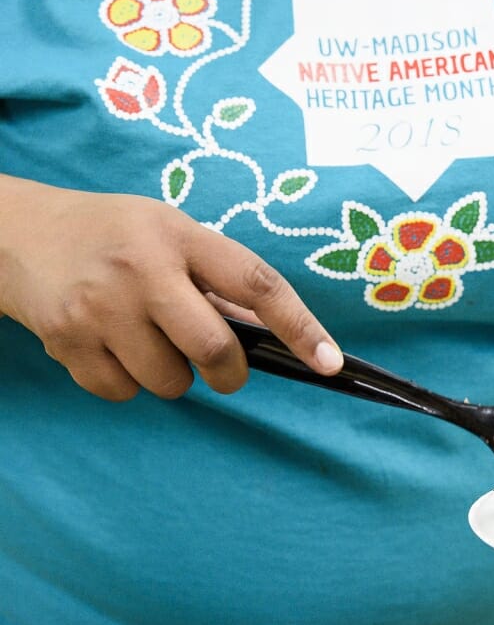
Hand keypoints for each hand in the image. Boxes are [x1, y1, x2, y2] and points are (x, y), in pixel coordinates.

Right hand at [0, 175, 342, 400]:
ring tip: (148, 340)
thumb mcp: (170, 232)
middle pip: (215, 351)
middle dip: (230, 373)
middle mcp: (142, 271)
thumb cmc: (114, 234)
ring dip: (173, 375)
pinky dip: (128, 383)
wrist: (15, 232)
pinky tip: (112, 346)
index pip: (258, 284)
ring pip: (169, 382)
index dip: (301, 327)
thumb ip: (218, 278)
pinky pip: (123, 393)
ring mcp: (100, 309)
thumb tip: (271, 337)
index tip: (331, 363)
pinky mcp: (65, 342)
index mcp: (180, 237)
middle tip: (224, 369)